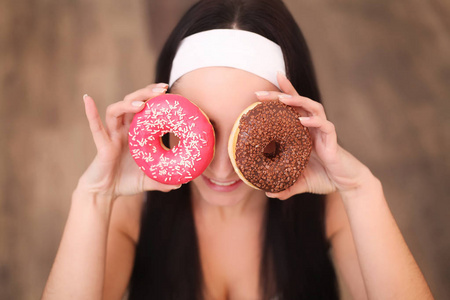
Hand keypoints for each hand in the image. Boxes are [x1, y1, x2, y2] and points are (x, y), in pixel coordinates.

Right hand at [77, 83, 180, 199]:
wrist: (105, 193)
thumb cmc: (126, 182)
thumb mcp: (149, 180)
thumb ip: (163, 180)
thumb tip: (181, 182)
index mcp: (137, 133)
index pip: (146, 109)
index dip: (155, 98)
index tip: (169, 90)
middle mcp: (124, 130)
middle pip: (133, 103)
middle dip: (146, 93)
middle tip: (162, 89)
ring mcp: (112, 135)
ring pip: (116, 110)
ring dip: (128, 103)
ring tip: (142, 104)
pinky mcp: (102, 144)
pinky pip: (96, 127)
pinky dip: (91, 112)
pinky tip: (88, 99)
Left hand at [255, 72, 372, 199]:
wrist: (346, 184)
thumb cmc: (324, 178)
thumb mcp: (300, 182)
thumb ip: (285, 187)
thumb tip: (268, 193)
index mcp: (302, 131)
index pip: (289, 110)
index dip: (276, 98)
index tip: (257, 94)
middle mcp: (312, 127)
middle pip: (297, 102)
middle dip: (281, 92)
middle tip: (260, 92)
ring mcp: (322, 130)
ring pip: (312, 107)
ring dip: (297, 100)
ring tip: (283, 98)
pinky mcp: (332, 139)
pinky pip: (325, 125)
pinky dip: (314, 121)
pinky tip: (303, 120)